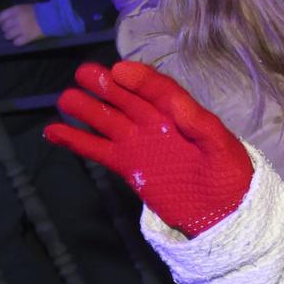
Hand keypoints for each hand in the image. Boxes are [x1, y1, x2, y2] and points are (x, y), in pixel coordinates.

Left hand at [0, 4, 45, 46]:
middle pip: (4, 27)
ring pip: (8, 36)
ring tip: (15, 36)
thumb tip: (7, 19)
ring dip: (10, 36)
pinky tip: (21, 40)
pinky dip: (17, 42)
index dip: (0, 22)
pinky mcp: (27, 37)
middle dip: (6, 29)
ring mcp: (21, 29)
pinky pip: (16, 42)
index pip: (1, 17)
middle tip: (11, 30)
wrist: (51, 17)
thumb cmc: (39, 11)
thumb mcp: (25, 7)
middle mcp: (16, 20)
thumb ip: (15, 12)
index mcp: (15, 10)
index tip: (2, 24)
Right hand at [46, 60, 252, 235]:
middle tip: (84, 73)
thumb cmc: (229, 174)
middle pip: (127, 99)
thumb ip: (199, 124)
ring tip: (66, 99)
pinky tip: (54, 132)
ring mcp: (139, 144)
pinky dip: (77, 141)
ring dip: (87, 111)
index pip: (158, 90)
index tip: (118, 70)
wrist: (224, 212)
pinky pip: (98, 150)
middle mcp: (156, 123)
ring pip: (108, 121)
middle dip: (107, 86)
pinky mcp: (128, 166)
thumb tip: (173, 103)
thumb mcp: (222, 146)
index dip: (140, 80)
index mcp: (182, 113)